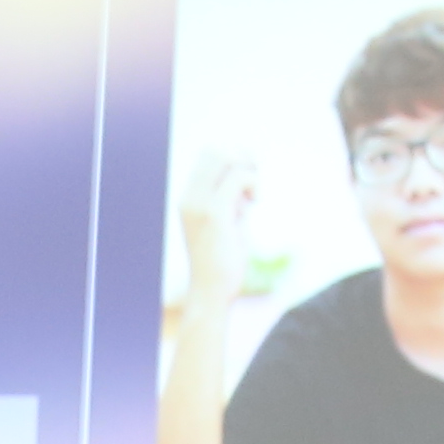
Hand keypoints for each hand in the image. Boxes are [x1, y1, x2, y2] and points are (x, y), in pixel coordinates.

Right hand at [175, 154, 256, 298]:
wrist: (210, 292)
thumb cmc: (221, 262)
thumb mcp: (226, 222)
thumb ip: (231, 198)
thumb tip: (248, 175)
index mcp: (188, 198)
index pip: (209, 156)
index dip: (234, 161)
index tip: (247, 186)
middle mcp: (188, 197)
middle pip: (217, 152)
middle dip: (242, 161)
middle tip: (252, 189)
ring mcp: (199, 204)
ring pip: (229, 160)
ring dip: (249, 172)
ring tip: (253, 198)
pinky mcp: (214, 213)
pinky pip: (240, 177)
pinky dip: (253, 183)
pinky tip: (255, 203)